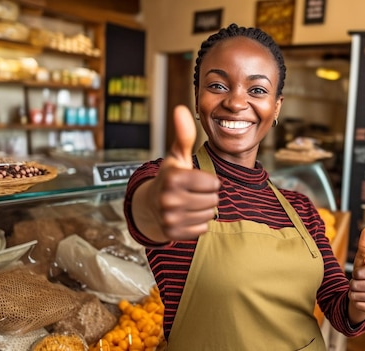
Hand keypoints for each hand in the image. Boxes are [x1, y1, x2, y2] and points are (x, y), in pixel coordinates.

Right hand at [146, 105, 219, 240]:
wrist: (151, 204)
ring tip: (190, 202)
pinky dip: (198, 223)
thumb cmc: (171, 176)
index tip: (198, 179)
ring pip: (208, 215)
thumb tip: (182, 109)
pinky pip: (202, 229)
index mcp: (173, 178)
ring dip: (203, 209)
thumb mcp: (178, 155)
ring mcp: (169, 218)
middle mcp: (168, 199)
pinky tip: (187, 215)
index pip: (213, 183)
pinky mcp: (172, 234)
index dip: (209, 181)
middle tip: (193, 192)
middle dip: (208, 195)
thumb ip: (184, 134)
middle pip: (213, 200)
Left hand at [348, 227, 364, 324]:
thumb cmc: (362, 274)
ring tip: (359, 291)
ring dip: (353, 294)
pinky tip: (361, 300)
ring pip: (356, 296)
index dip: (354, 274)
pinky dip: (356, 303)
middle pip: (356, 285)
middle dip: (352, 285)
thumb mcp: (362, 259)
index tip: (359, 274)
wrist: (363, 293)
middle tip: (358, 284)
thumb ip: (364, 245)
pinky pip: (359, 306)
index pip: (358, 273)